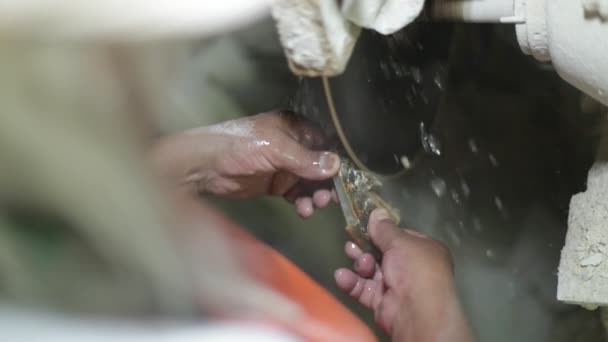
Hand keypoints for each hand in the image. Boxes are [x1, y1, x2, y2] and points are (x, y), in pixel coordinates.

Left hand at [151, 110, 339, 216]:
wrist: (204, 166)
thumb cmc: (239, 147)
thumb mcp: (275, 150)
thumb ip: (305, 160)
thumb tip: (336, 165)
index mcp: (294, 127)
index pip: (323, 144)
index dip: (333, 162)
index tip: (342, 181)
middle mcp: (292, 145)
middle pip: (318, 166)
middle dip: (324, 183)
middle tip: (326, 199)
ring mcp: (283, 165)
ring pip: (308, 182)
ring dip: (314, 195)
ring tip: (311, 207)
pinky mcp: (274, 184)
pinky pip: (296, 193)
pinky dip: (301, 202)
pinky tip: (302, 210)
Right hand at [334, 209, 472, 340]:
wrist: (415, 310)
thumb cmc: (415, 269)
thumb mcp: (400, 241)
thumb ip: (384, 228)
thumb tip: (376, 212)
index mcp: (424, 251)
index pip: (400, 237)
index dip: (382, 232)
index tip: (364, 225)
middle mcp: (412, 268)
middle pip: (382, 253)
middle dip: (365, 247)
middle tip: (352, 242)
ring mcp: (396, 286)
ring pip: (371, 270)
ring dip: (360, 263)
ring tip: (355, 258)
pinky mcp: (382, 302)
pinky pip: (364, 289)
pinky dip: (352, 282)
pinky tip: (342, 276)